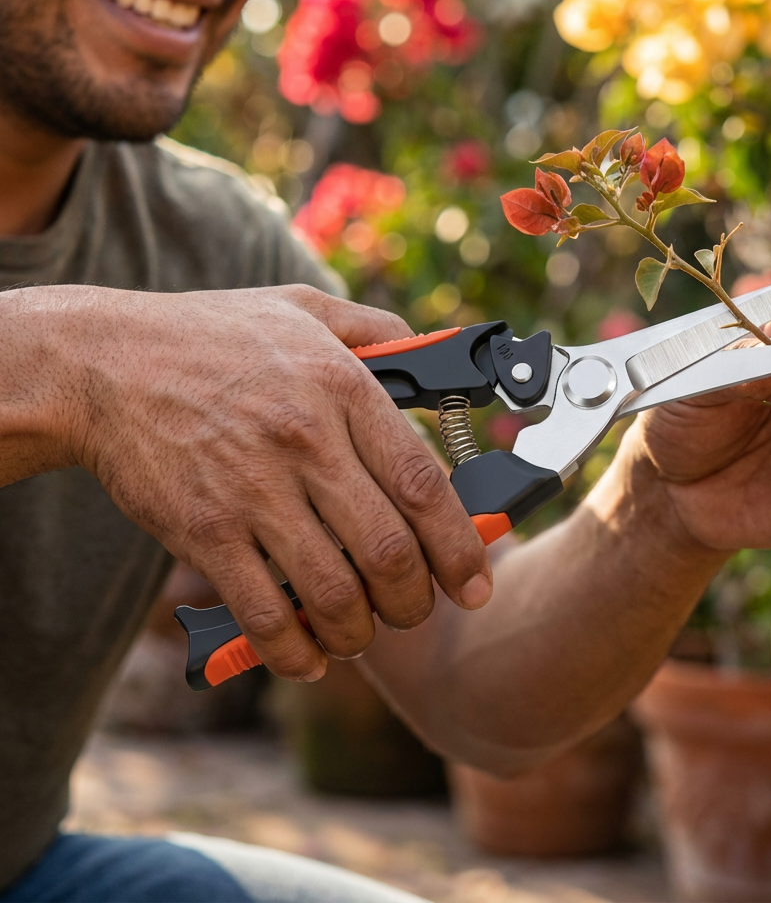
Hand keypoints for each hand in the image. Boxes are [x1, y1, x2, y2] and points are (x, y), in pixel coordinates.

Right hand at [2, 284, 490, 679]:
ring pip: (333, 592)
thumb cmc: (211, 335)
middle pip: (389, 550)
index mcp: (342, 388)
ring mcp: (251, 490)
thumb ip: (377, 327)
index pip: (424, 483)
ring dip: (360, 632)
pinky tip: (308, 657)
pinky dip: (294, 651)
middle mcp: (305, 441)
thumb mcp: (303, 308)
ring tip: (362, 632)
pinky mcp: (202, 530)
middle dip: (416, 600)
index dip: (461, 546)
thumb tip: (434, 358)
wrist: (101, 362)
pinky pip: (263, 612)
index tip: (474, 582)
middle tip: (417, 609)